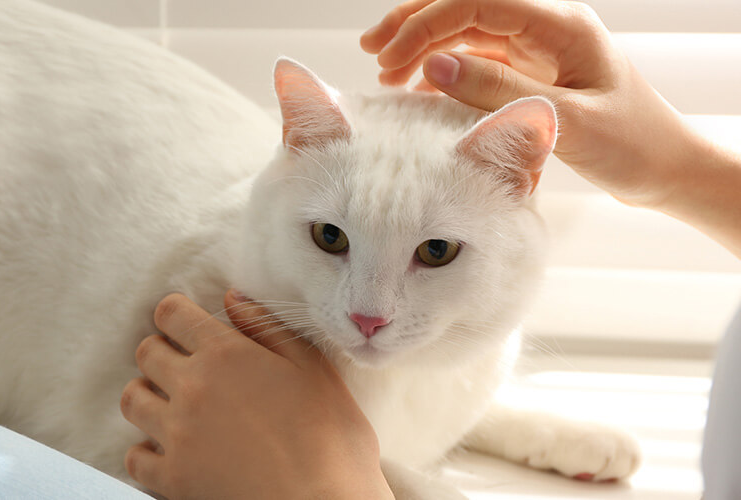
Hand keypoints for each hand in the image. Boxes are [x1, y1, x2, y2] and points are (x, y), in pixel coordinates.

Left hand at [120, 290, 393, 499]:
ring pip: (132, 400)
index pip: (171, 313)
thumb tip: (233, 298)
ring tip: (171, 405)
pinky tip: (168, 450)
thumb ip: (270, 328)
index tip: (186, 324)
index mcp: (226, 354)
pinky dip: (145, 450)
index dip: (176, 313)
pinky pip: (134, 456)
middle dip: (161, 352)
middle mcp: (192, 388)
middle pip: (146, 353)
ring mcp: (177, 435)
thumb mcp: (314, 371)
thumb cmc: (332, 442)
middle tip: (184, 365)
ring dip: (147, 396)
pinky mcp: (172, 478)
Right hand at [360, 0, 700, 210]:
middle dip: (415, 24)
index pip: (476, 3)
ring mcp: (537, 49)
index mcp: (560, 25)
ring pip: (466, 31)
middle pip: (465, 6)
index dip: (426, 24)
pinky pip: (477, 61)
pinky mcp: (531, 73)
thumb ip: (499, 91)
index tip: (391, 57)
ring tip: (388, 74)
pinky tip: (420, 94)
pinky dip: (444, 72)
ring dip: (424, 47)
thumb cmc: (632, 144)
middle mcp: (545, 27)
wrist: (667, 169)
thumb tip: (435, 67)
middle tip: (373, 51)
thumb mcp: (565, 119)